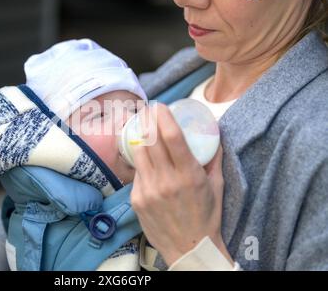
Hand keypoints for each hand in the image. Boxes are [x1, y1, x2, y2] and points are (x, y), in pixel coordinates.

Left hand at [130, 104, 232, 266]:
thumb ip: (215, 159)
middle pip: (150, 140)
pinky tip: (146, 158)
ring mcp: (149, 190)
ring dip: (140, 137)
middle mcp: (166, 181)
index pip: (172, 137)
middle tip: (148, 110)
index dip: (163, 117)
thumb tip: (214, 134)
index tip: (160, 106)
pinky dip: (141, 162)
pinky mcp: (137, 199)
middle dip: (147, 120)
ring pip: (139, 153)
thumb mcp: (217, 186)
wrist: (189, 248)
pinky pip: (137, 173)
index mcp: (189, 175)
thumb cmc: (207, 217)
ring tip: (143, 127)